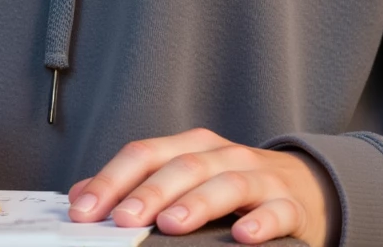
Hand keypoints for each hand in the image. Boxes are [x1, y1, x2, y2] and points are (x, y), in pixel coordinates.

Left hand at [68, 128, 340, 246]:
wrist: (302, 188)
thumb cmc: (230, 188)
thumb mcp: (184, 180)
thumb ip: (136, 187)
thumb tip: (79, 197)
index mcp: (190, 147)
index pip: (144, 153)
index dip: (112, 179)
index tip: (83, 211)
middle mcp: (222, 154)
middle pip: (182, 165)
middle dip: (149, 192)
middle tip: (123, 220)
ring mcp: (258, 177)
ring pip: (226, 182)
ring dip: (197, 203)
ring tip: (171, 225)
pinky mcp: (288, 205)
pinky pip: (275, 210)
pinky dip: (259, 221)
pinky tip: (242, 236)